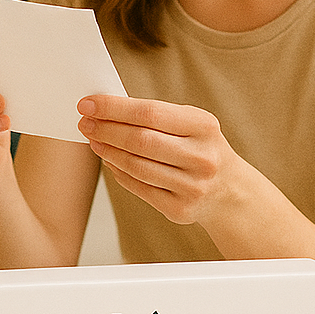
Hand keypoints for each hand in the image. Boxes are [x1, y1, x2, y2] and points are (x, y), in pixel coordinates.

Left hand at [77, 94, 241, 225]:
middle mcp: (202, 157)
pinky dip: (119, 173)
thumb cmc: (200, 147)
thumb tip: (106, 109)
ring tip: (94, 140)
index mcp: (205, 126)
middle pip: (141, 140)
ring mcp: (193, 186)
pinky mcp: (180, 209)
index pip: (150, 113)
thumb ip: (155, 116)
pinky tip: (110, 160)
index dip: (114, 108)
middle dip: (106, 130)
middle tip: (85, 123)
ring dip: (109, 152)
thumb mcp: (191, 124)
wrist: (229, 189)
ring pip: (137, 166)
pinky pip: (139, 188)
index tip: (88, 104)